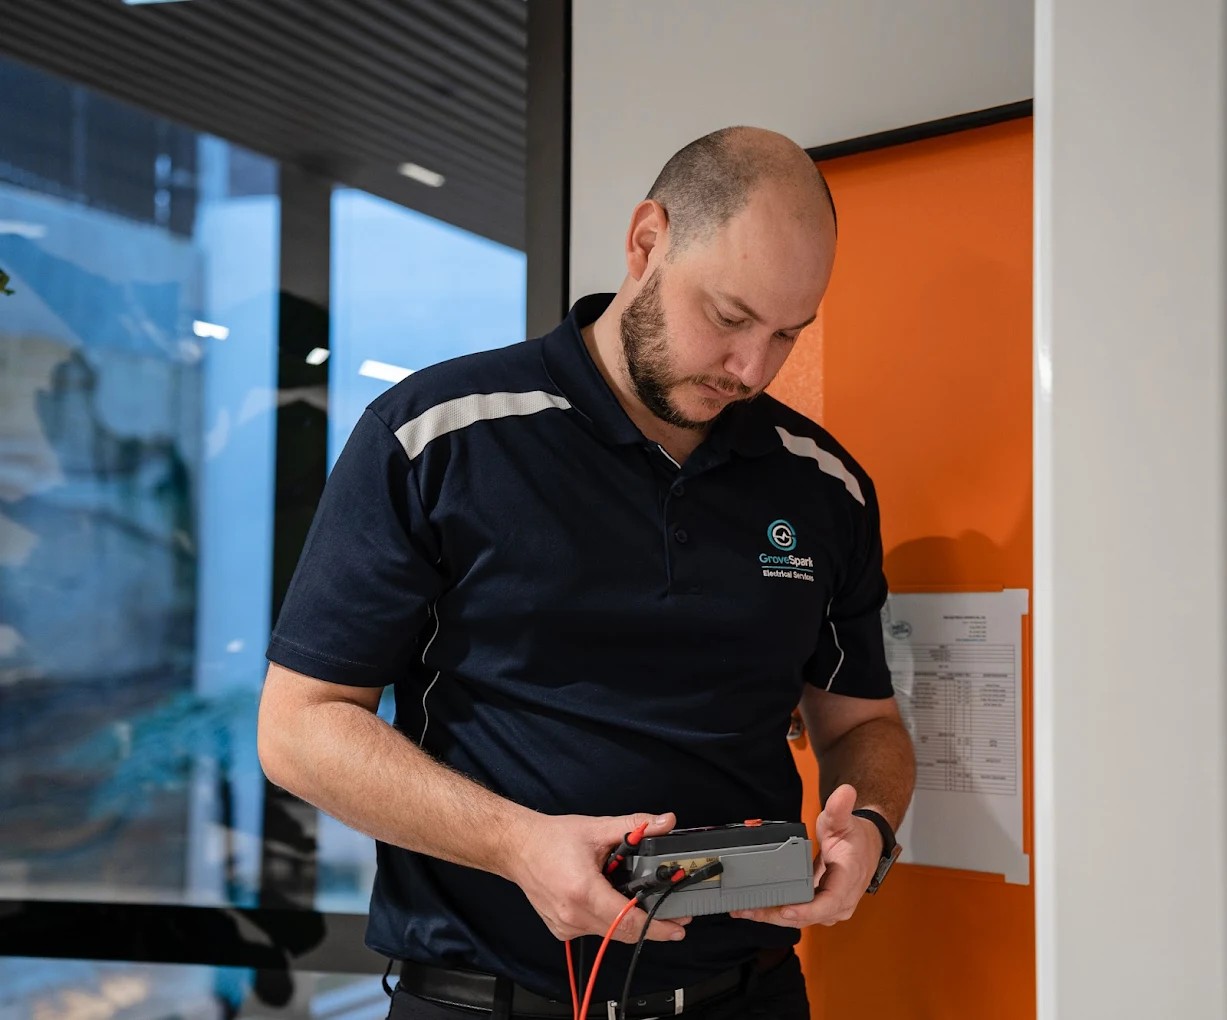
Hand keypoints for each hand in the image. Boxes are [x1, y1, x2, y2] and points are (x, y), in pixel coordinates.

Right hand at [503, 810, 690, 943]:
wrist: (517, 848)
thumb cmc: (552, 839)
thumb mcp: (596, 828)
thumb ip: (635, 825)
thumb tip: (666, 821)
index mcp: (583, 891)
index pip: (628, 920)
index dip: (657, 926)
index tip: (678, 927)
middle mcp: (573, 915)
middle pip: (622, 932)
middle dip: (652, 926)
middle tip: (675, 917)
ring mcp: (566, 926)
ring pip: (609, 933)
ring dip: (629, 922)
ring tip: (645, 903)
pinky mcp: (561, 929)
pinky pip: (595, 930)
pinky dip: (609, 919)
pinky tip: (614, 902)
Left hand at [729, 784, 878, 928]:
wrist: (865, 847)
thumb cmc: (855, 837)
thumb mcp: (844, 821)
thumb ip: (840, 808)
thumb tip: (845, 792)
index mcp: (847, 882)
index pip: (828, 903)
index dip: (806, 910)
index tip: (785, 910)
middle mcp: (840, 902)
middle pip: (807, 916)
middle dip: (776, 915)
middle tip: (748, 909)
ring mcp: (830, 907)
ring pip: (799, 918)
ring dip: (771, 916)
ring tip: (744, 910)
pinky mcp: (820, 907)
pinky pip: (798, 914)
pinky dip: (777, 912)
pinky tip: (756, 908)